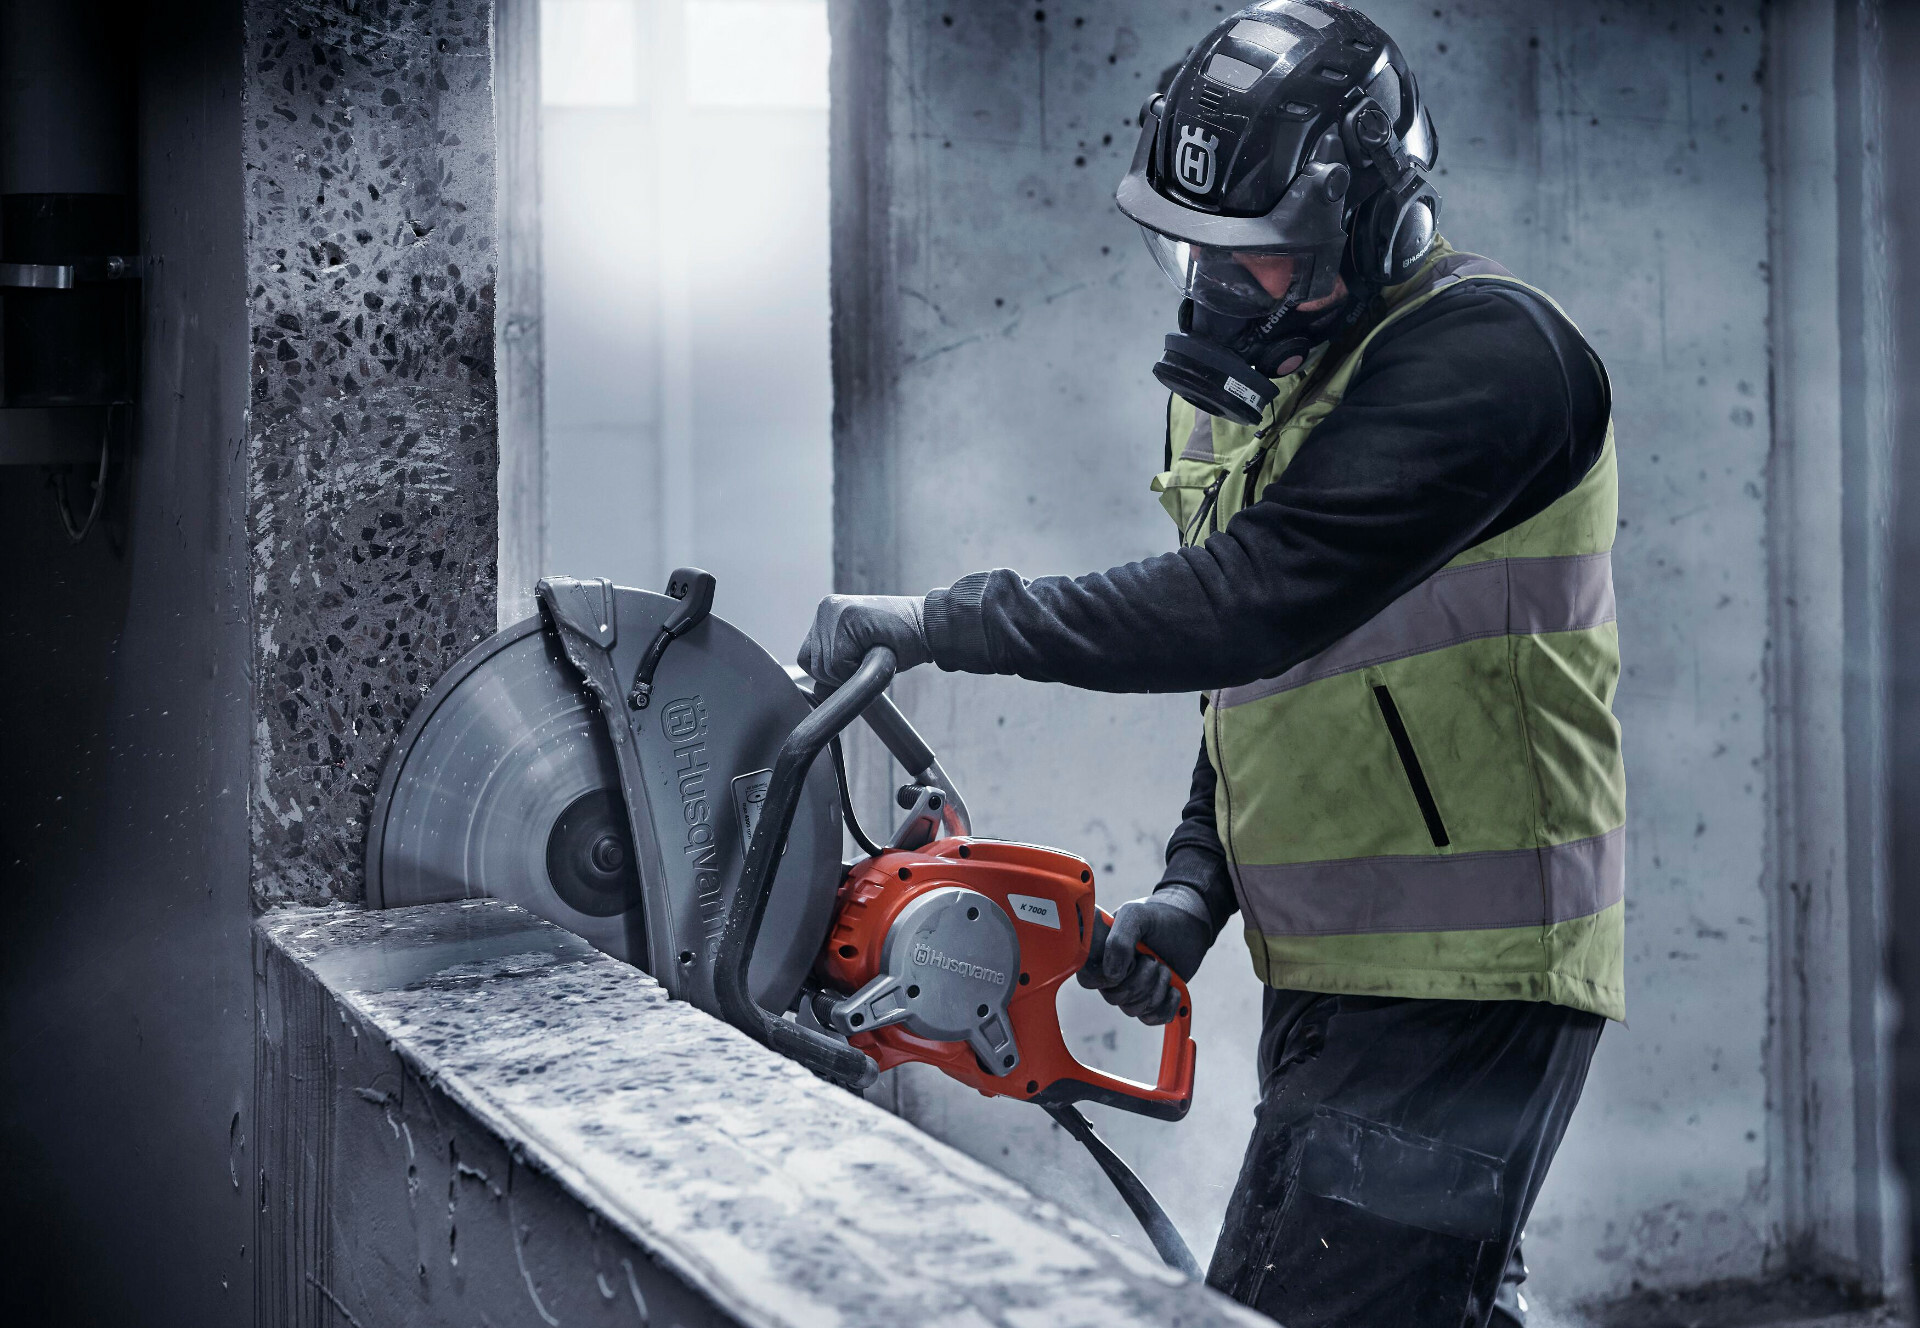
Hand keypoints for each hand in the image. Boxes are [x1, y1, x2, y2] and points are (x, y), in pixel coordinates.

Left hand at [797, 594, 932, 684]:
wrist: (930, 628)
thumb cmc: (900, 643)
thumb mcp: (860, 656)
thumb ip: (836, 666)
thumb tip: (816, 692)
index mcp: (826, 614)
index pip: (808, 658)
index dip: (832, 672)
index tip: (858, 663)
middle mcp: (825, 608)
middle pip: (813, 664)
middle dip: (841, 674)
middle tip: (870, 657)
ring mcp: (834, 610)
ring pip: (825, 666)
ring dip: (851, 672)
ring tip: (874, 653)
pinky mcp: (846, 615)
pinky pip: (837, 662)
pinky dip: (856, 669)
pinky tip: (876, 652)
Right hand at [1077, 884, 1214, 1024]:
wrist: (1189, 923)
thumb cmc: (1158, 915)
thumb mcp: (1135, 915)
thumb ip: (1118, 940)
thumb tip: (1111, 975)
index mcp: (1100, 954)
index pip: (1088, 980)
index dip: (1108, 977)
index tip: (1130, 960)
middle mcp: (1112, 974)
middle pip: (1114, 998)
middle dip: (1140, 980)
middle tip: (1153, 960)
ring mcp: (1132, 988)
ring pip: (1133, 1010)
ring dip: (1155, 990)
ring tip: (1164, 968)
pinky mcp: (1152, 1000)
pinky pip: (1152, 1019)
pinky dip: (1166, 1006)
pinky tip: (1174, 989)